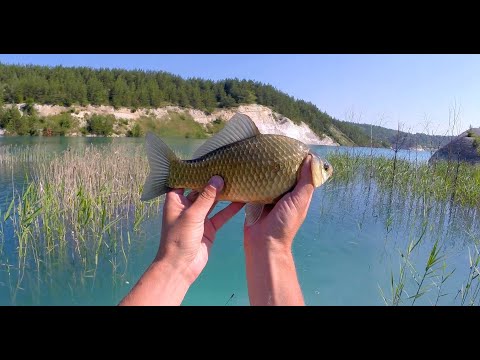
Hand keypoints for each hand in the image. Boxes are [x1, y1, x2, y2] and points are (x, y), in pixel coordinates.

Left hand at [119, 176, 243, 305]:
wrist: (181, 267)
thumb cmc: (178, 239)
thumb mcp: (192, 215)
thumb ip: (206, 197)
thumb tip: (217, 179)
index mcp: (175, 201)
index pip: (184, 181)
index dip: (194, 171)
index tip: (207, 159)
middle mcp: (187, 207)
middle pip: (200, 190)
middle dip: (212, 181)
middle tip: (227, 167)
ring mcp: (199, 218)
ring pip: (213, 202)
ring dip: (223, 194)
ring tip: (237, 180)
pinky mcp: (209, 228)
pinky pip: (221, 215)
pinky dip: (230, 209)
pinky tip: (241, 200)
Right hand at [243, 155, 314, 305]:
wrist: (263, 242)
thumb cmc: (284, 223)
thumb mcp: (299, 201)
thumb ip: (305, 182)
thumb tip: (310, 159)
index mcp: (298, 193)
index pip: (301, 173)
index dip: (299, 160)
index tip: (292, 147)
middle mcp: (284, 193)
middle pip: (283, 173)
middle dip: (279, 162)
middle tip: (273, 146)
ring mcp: (269, 196)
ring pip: (268, 177)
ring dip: (265, 168)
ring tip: (259, 151)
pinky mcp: (255, 199)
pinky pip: (255, 184)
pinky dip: (253, 176)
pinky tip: (248, 165)